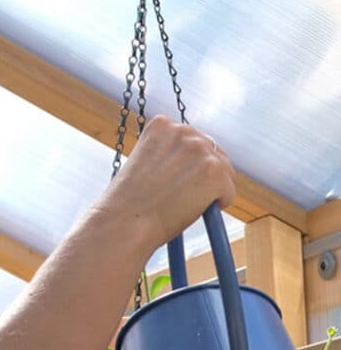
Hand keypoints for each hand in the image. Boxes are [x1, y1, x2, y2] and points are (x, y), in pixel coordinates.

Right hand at [99, 116, 235, 255]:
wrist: (120, 224)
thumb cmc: (124, 204)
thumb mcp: (141, 165)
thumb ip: (166, 156)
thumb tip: (191, 167)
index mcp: (162, 125)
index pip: (190, 139)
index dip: (183, 164)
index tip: (168, 181)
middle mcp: (184, 131)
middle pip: (212, 151)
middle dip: (201, 175)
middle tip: (179, 198)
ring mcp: (201, 150)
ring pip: (224, 172)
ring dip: (210, 190)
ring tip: (182, 205)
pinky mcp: (216, 172)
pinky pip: (229, 192)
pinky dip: (217, 205)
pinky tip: (191, 212)